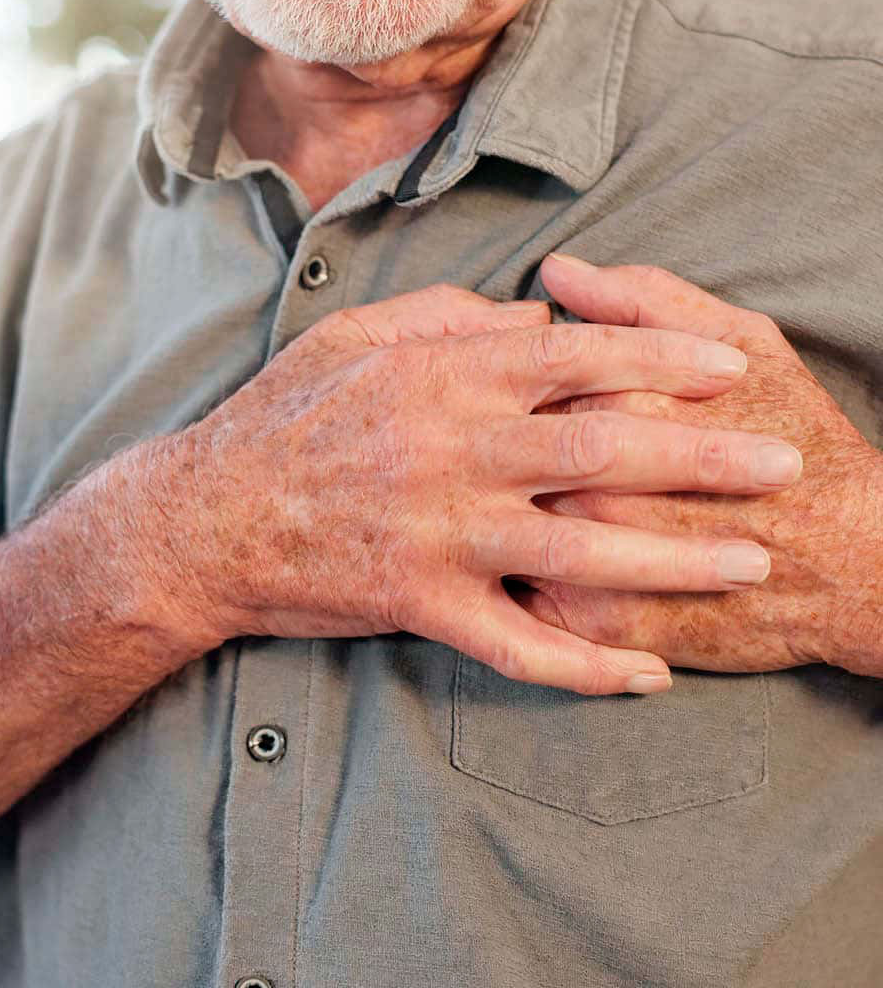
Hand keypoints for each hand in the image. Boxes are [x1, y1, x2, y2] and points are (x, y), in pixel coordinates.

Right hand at [130, 281, 802, 695]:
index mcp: (441, 377)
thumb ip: (448, 315)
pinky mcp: (418, 601)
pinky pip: (515, 642)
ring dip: (672, 559)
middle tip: (782, 462)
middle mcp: (451, 451)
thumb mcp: (354, 335)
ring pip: (576, 549)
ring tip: (748, 561)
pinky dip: (584, 664)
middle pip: (600, 451)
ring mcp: (437, 533)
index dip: (662, 357)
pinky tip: (644, 674)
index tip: (731, 365)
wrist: (206, 517)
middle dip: (701, 456)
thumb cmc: (284, 416)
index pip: (576, 357)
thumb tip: (533, 314)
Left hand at [516, 254, 882, 676]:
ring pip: (501, 531)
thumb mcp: (744, 341)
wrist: (859, 562)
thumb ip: (644, 300)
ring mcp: (591, 559)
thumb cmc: (799, 439)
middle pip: (503, 461)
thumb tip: (556, 271)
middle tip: (512, 458)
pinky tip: (519, 563)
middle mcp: (590, 484)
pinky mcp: (598, 620)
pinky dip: (510, 580)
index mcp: (614, 406)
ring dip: (491, 517)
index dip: (511, 386)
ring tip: (506, 505)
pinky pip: (522, 603)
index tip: (523, 395)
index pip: (521, 382)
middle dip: (496, 455)